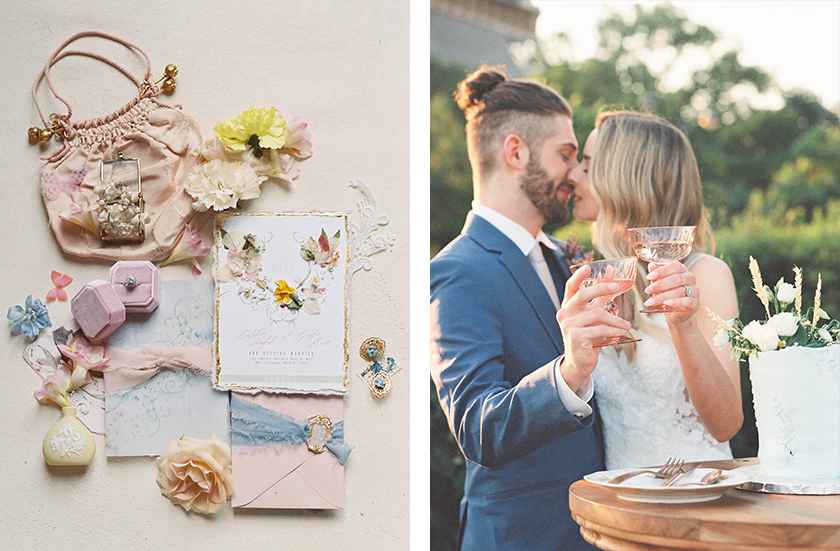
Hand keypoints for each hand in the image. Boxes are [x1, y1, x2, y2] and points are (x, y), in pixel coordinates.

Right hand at [556, 264, 632, 390]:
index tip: (589, 267)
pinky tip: (621, 332)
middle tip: (616, 287)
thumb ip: (601, 297)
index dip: (579, 276)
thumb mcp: (594, 315)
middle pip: (582, 294)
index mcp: (568, 306)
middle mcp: (565, 313)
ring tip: (626, 325)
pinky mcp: (576, 336)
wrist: (580, 362)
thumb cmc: (588, 336)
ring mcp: (568, 325)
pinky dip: (614, 330)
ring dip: (616, 319)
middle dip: (601, 288)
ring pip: (597, 314)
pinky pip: (600, 329)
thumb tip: (610, 274)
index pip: (571, 287)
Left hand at [643, 262, 698, 321]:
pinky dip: (675, 302)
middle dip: (660, 285)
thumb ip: (657, 275)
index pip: (675, 266)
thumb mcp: (660, 284)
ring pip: (679, 291)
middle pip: (676, 279)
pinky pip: (687, 301)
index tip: (648, 276)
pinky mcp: (695, 303)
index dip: (661, 270)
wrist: (676, 312)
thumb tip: (651, 266)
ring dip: (662, 296)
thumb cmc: (667, 294)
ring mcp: (695, 291)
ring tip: (650, 301)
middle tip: (647, 290)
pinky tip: (666, 303)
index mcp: (683, 270)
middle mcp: (690, 278)